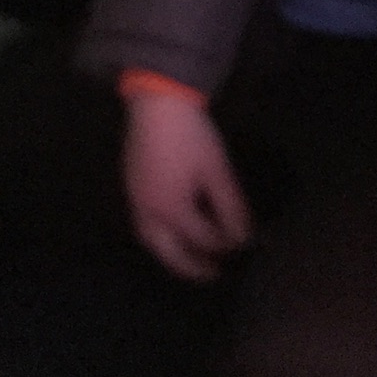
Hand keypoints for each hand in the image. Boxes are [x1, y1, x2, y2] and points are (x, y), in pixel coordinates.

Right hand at [121, 93, 252, 281]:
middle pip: (168, 251)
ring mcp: (135, 198)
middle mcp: (148, 212)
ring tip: (191, 258)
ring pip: (151, 239)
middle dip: (190, 266)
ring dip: (171, 254)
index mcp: (171, 210)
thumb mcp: (217, 171)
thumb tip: (245, 238)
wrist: (157, 101)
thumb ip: (231, 208)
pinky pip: (144, 222)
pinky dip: (161, 235)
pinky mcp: (131, 184)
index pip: (202, 238)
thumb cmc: (192, 137)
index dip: (225, 243)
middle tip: (212, 275)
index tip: (245, 245)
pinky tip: (174, 228)